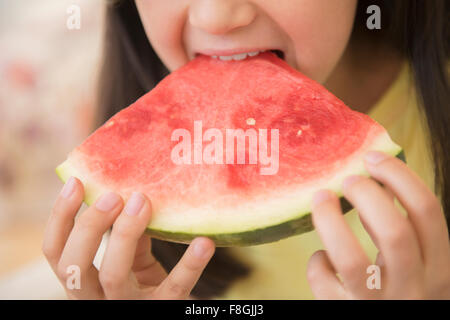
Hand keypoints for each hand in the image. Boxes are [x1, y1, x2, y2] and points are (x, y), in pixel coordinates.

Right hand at [43, 177, 214, 298]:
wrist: (167, 309)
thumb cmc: (144, 283)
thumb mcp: (130, 261)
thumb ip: (127, 235)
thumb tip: (131, 192)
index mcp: (83, 282)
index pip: (55, 252)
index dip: (59, 217)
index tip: (76, 181)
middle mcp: (97, 298)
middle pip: (73, 266)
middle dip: (89, 226)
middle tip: (113, 195)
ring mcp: (128, 307)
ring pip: (113, 275)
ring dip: (125, 234)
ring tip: (142, 202)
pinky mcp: (161, 309)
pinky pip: (174, 287)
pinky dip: (189, 264)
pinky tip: (203, 241)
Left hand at [307, 150, 449, 298]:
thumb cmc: (400, 294)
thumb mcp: (414, 265)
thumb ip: (401, 228)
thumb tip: (378, 181)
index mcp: (438, 269)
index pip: (428, 212)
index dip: (399, 177)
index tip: (372, 157)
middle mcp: (415, 290)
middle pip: (394, 232)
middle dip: (366, 196)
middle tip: (346, 179)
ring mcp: (380, 307)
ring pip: (351, 259)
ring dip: (330, 221)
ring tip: (320, 198)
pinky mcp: (346, 314)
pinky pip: (325, 283)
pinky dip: (317, 263)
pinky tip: (321, 259)